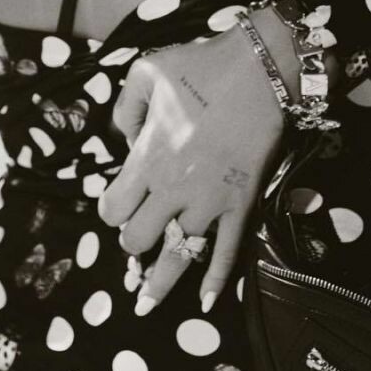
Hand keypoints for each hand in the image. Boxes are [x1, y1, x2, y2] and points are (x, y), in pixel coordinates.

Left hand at [97, 20, 288, 316]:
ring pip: (179, 257)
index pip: (112, 209)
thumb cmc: (200, 66)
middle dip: (133, 240)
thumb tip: (124, 137)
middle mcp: (174, 187)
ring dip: (161, 283)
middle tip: (139, 231)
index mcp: (148, 156)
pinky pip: (227, 252)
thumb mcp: (147, 72)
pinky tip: (205, 301)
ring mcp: (210, 200)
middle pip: (138, 240)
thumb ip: (125, 107)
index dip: (111, 209)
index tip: (118, 202)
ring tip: (146, 304)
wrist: (259, 69)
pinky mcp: (241, 203)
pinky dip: (216, 281)